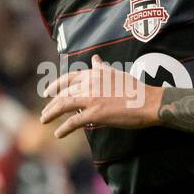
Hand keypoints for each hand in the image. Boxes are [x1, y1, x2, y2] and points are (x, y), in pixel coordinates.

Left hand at [40, 54, 161, 139]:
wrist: (148, 101)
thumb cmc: (135, 89)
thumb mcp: (116, 73)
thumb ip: (102, 68)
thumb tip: (95, 59)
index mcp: (94, 74)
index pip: (69, 78)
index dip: (56, 85)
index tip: (47, 92)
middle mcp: (90, 84)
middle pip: (64, 94)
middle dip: (51, 104)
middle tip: (45, 113)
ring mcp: (92, 98)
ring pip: (64, 105)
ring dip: (51, 113)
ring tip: (44, 120)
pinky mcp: (95, 113)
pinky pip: (74, 122)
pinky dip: (64, 129)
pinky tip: (58, 134)